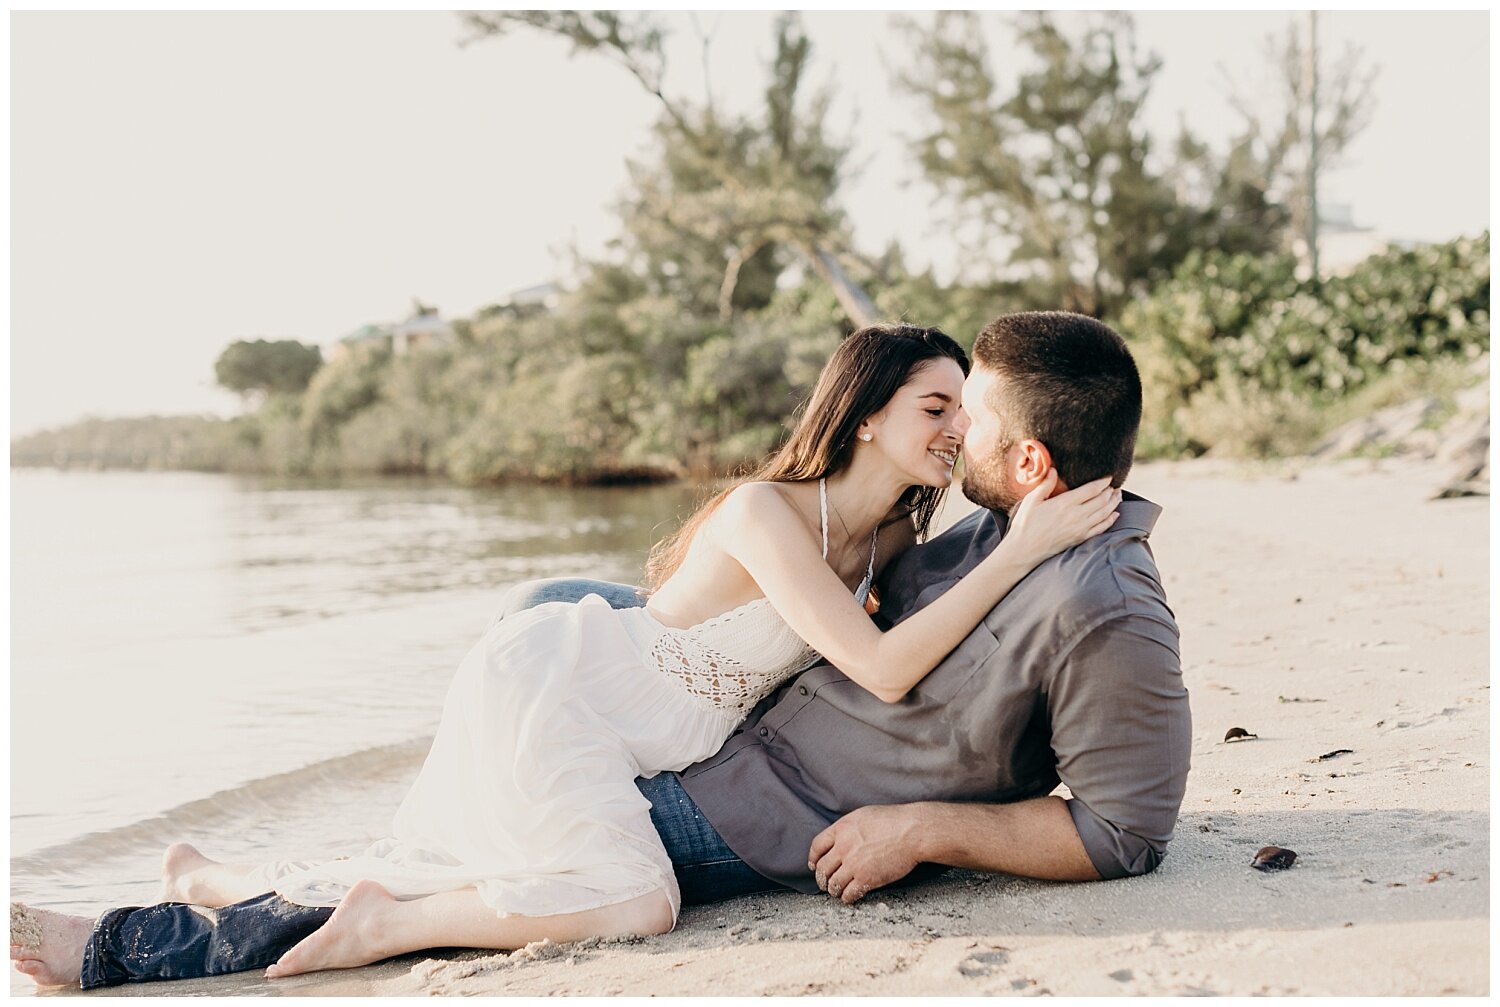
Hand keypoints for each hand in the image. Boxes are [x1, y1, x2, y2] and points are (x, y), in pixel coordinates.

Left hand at [807, 805, 922, 904]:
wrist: (912, 832)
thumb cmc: (893, 821)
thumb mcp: (863, 816)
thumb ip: (848, 828)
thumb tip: (841, 838)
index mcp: (841, 829)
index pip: (816, 846)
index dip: (813, 858)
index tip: (814, 865)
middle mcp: (843, 847)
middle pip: (822, 868)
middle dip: (822, 878)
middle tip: (826, 883)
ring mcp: (853, 864)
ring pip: (833, 884)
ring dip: (833, 890)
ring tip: (838, 891)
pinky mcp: (866, 879)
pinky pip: (848, 894)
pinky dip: (847, 898)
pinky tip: (850, 897)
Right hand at [1004, 472, 1119, 566]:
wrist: (1025, 549)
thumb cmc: (1025, 523)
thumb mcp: (1032, 500)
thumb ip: (1045, 484)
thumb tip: (1054, 469)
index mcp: (1064, 503)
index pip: (1091, 489)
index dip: (1103, 482)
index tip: (1109, 477)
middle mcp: (1076, 515)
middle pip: (1101, 500)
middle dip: (1110, 491)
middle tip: (1115, 485)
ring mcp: (1080, 528)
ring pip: (1105, 513)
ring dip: (1114, 503)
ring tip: (1118, 496)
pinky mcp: (1080, 538)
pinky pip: (1101, 528)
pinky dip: (1110, 520)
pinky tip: (1115, 514)